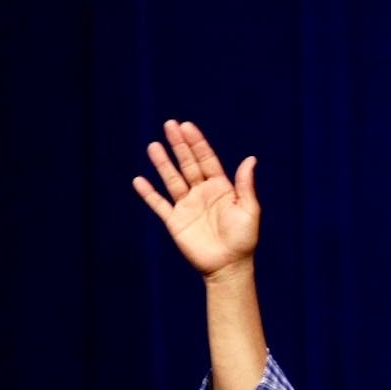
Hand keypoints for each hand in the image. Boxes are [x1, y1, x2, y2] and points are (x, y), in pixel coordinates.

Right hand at [133, 120, 259, 277]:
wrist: (228, 265)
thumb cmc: (244, 238)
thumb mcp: (248, 209)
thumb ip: (245, 185)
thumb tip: (250, 159)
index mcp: (221, 188)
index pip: (206, 159)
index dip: (197, 143)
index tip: (187, 126)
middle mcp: (202, 193)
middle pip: (188, 164)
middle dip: (179, 145)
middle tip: (170, 124)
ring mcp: (187, 206)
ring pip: (172, 179)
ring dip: (163, 163)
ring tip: (153, 145)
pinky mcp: (175, 221)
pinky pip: (159, 204)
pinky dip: (149, 193)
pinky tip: (139, 180)